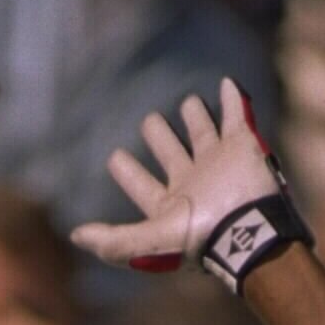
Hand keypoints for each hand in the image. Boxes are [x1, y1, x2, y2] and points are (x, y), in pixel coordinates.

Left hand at [72, 79, 310, 291]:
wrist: (248, 228)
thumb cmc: (199, 236)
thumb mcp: (150, 240)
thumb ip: (114, 240)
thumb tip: (76, 236)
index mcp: (171, 204)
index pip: (142, 184)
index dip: (127, 172)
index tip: (114, 156)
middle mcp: (194, 182)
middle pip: (172, 153)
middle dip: (160, 137)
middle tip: (149, 121)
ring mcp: (218, 163)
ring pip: (202, 133)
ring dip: (196, 118)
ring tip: (189, 102)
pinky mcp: (242, 146)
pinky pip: (236, 118)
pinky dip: (233, 100)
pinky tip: (227, 84)